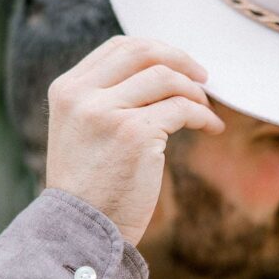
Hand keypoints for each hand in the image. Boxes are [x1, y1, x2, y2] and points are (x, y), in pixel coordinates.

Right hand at [45, 36, 223, 245]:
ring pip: (166, 77)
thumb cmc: (89, 188)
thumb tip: (159, 76)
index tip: (179, 67)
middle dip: (180, 59)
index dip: (157, 51)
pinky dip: (204, 115)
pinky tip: (211, 127)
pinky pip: (182, 109)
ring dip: (195, 92)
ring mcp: (108, 113)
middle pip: (143, 51)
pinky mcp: (135, 134)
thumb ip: (104, 100)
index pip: (118, 47)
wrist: (81, 230)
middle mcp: (83, 95)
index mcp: (66, 90)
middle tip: (203, 78)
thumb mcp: (81, 132)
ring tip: (207, 110)